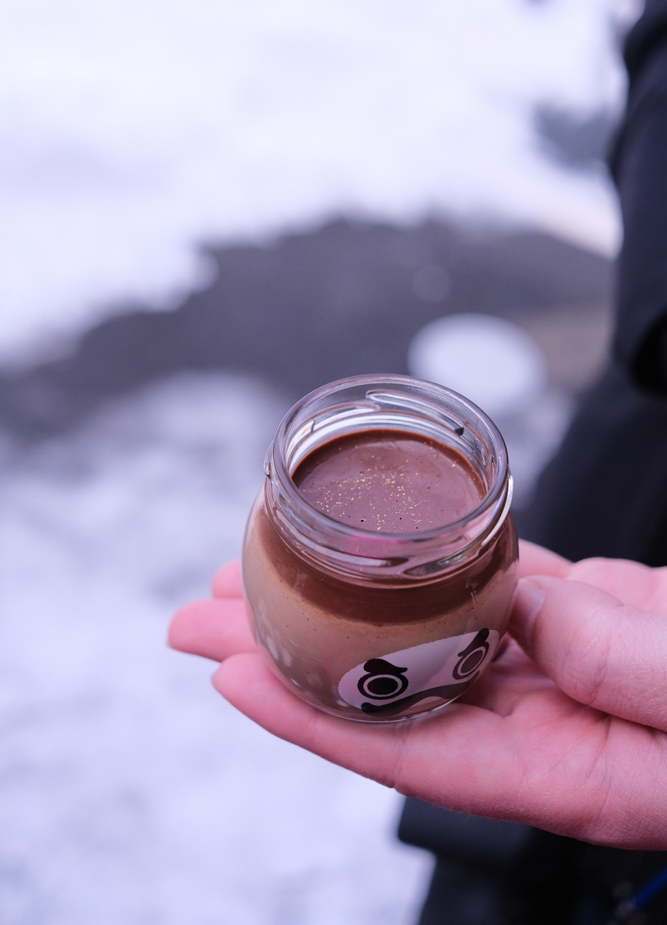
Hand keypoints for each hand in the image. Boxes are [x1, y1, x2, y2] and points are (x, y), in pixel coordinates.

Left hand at [168, 542, 666, 848]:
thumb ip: (629, 665)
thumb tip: (532, 604)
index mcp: (562, 765)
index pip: (407, 747)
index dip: (310, 715)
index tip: (229, 672)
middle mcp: (539, 716)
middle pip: (389, 687)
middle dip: (292, 649)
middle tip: (202, 611)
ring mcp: (553, 662)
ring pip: (424, 630)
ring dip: (342, 599)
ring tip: (258, 568)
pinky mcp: (577, 615)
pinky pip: (486, 588)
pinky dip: (429, 564)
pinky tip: (381, 547)